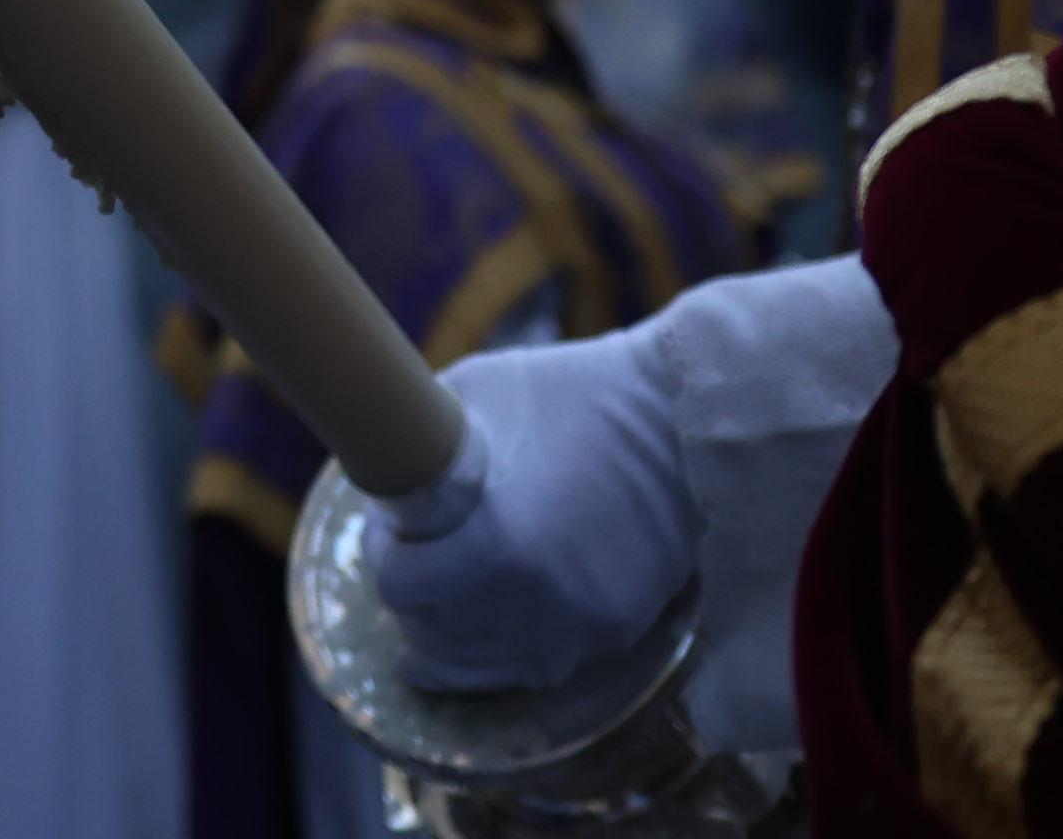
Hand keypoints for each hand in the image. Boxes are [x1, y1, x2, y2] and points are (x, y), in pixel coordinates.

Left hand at [366, 322, 697, 692]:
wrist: (686, 419)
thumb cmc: (575, 394)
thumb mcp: (476, 396)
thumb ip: (419, 447)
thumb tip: (376, 476)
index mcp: (500, 547)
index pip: (401, 588)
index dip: (383, 555)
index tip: (390, 529)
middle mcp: (541, 608)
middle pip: (434, 635)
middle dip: (411, 596)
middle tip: (413, 555)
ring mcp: (583, 631)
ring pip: (480, 668)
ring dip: (447, 635)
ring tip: (436, 597)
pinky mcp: (615, 635)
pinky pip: (533, 666)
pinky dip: (499, 650)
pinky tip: (480, 625)